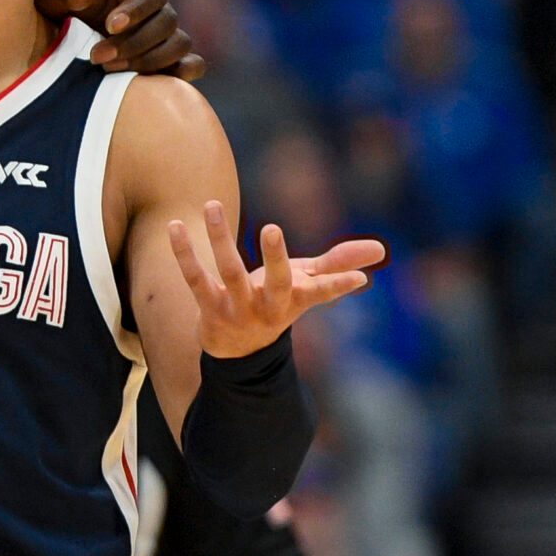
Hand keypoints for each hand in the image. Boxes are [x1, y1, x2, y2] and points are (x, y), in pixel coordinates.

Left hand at [37, 0, 203, 78]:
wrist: (57, 28)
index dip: (137, 9)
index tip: (110, 25)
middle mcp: (159, 4)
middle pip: (167, 22)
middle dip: (133, 42)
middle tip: (97, 57)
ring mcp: (166, 33)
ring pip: (180, 44)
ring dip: (150, 61)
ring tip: (111, 71)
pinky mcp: (169, 59)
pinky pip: (193, 65)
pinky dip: (181, 74)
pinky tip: (150, 84)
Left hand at [169, 203, 386, 358]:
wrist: (238, 350)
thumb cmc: (277, 303)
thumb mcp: (307, 285)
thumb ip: (338, 264)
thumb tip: (380, 250)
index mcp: (296, 299)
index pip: (322, 292)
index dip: (340, 285)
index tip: (360, 279)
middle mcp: (269, 307)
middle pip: (276, 283)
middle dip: (276, 258)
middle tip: (272, 229)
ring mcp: (238, 308)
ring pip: (229, 272)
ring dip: (219, 238)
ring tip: (212, 205)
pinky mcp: (209, 308)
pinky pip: (194, 278)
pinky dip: (183, 253)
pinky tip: (175, 226)